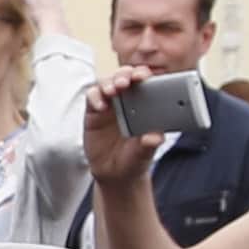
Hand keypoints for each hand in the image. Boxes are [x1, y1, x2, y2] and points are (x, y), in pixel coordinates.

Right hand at [78, 68, 160, 185]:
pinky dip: (95, 97)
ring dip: (109, 82)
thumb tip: (156, 137)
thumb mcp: (144, 153)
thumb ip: (149, 144)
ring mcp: (109, 104)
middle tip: (125, 82)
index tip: (143, 76)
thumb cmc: (134, 159)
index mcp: (143, 104)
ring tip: (113, 90)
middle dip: (124, 74)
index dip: (142, 74)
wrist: (115, 174)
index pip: (143, 82)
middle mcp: (126, 100)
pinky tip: (100, 106)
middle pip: (123, 76)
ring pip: (106, 82)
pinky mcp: (93, 112)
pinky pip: (92, 96)